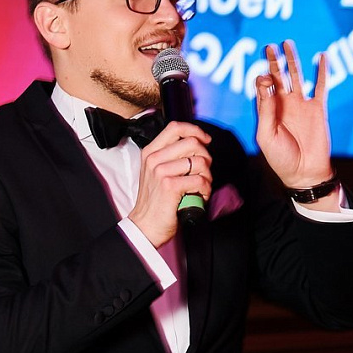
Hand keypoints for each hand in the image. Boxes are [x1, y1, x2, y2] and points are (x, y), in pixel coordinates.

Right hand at [128, 121, 211, 247]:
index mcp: (150, 152)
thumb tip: (199, 144)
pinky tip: (199, 196)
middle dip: (206, 156)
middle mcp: (154, 158)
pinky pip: (200, 180)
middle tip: (204, 172)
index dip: (195, 131)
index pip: (176, 127)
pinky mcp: (170, 186)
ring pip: (199, 161)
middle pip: (192, 142)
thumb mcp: (157, 172)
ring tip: (201, 187)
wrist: (145, 225)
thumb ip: (172, 156)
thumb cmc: (155, 201)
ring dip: (207, 176)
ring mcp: (160, 171)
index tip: (205, 141)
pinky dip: (206, 189)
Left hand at [255, 40, 333, 191]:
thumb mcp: (266, 135)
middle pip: (277, 77)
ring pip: (296, 76)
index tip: (265, 78)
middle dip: (273, 61)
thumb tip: (266, 83)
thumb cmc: (280, 158)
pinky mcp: (318, 109)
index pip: (263, 87)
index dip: (262, 79)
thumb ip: (265, 110)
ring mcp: (301, 105)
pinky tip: (321, 56)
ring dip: (292, 60)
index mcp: (268, 111)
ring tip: (288, 43)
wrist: (305, 173)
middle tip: (270, 46)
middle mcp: (284, 105)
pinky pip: (321, 86)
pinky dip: (322, 71)